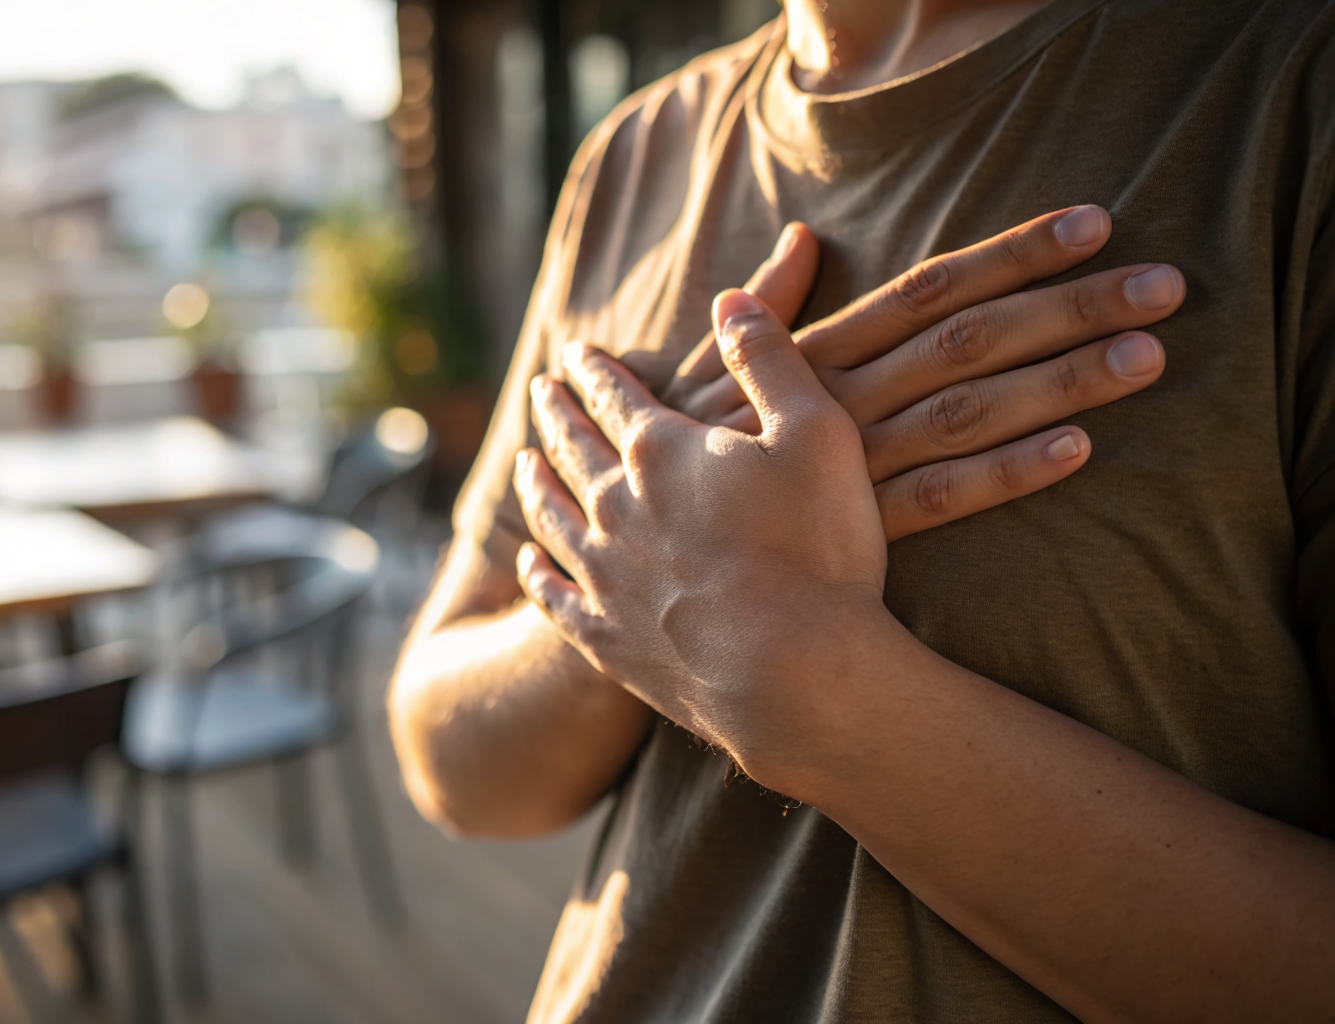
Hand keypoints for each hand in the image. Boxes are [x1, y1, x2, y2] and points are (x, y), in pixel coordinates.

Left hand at [513, 294, 889, 780]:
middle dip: (557, 413)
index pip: (615, 395)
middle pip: (573, 448)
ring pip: (552, 516)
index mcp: (661, 452)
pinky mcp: (605, 640)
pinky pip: (553, 598)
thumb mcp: (816, 432)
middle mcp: (614, 507)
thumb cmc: (820, 551)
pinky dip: (535, 574)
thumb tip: (729, 298)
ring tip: (524, 462)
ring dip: (535, 483)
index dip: (595, 370)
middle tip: (542, 390)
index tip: (576, 353)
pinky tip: (527, 563)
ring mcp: (603, 577)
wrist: (795, 677)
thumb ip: (768, 359)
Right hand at [662, 208, 1179, 539]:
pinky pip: (943, 499)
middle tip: (1162, 286)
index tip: (1092, 224)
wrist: (647, 557)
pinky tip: (1076, 452)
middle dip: (1068, 307)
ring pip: (969, 412)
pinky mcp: (859, 533)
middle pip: (970, 339)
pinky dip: (1008, 474)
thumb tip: (802, 236)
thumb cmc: (683, 463)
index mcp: (814, 356)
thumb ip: (765, 309)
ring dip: (1060, 382)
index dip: (1011, 253)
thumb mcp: (707, 375)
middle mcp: (842, 400)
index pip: (927, 287)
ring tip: (1146, 357)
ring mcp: (853, 466)